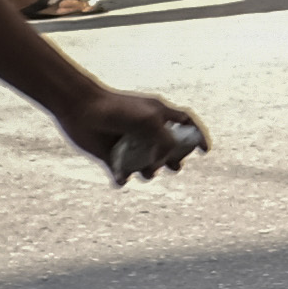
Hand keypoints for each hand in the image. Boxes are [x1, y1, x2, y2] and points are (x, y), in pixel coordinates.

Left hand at [59, 87, 201, 180]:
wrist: (82, 109)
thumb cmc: (118, 109)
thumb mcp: (150, 121)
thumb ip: (167, 140)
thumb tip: (168, 160)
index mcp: (159, 115)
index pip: (186, 124)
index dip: (199, 136)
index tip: (204, 151)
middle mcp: (146, 131)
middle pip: (169, 150)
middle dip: (174, 161)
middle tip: (173, 165)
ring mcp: (129, 144)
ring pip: (148, 166)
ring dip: (150, 173)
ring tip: (146, 171)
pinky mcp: (111, 157)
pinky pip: (123, 175)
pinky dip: (123, 179)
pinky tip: (121, 177)